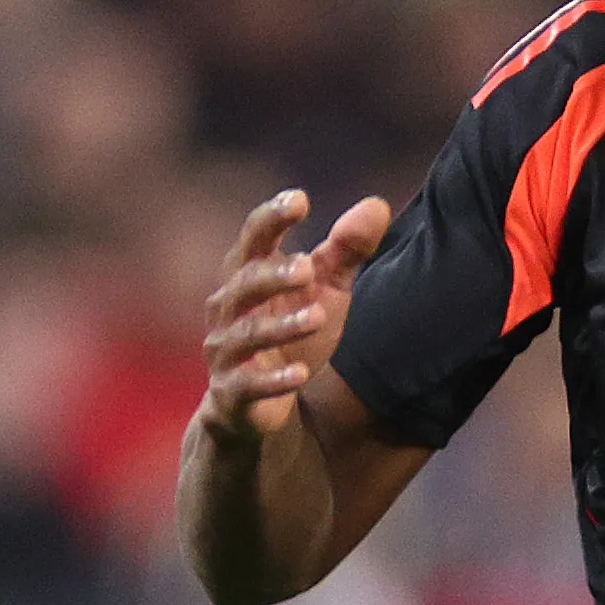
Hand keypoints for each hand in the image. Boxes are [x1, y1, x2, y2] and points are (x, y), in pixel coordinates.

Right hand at [199, 189, 392, 435]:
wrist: (258, 404)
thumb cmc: (292, 333)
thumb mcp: (325, 291)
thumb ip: (346, 251)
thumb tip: (378, 205)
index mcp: (250, 273)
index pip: (255, 238)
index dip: (272, 218)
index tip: (299, 200)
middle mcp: (229, 307)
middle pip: (244, 282)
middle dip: (273, 274)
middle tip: (307, 268)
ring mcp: (226, 350)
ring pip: (248, 333)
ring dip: (282, 325)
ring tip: (318, 317)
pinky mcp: (231, 392)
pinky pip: (248, 384)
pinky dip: (273, 380)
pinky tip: (299, 374)